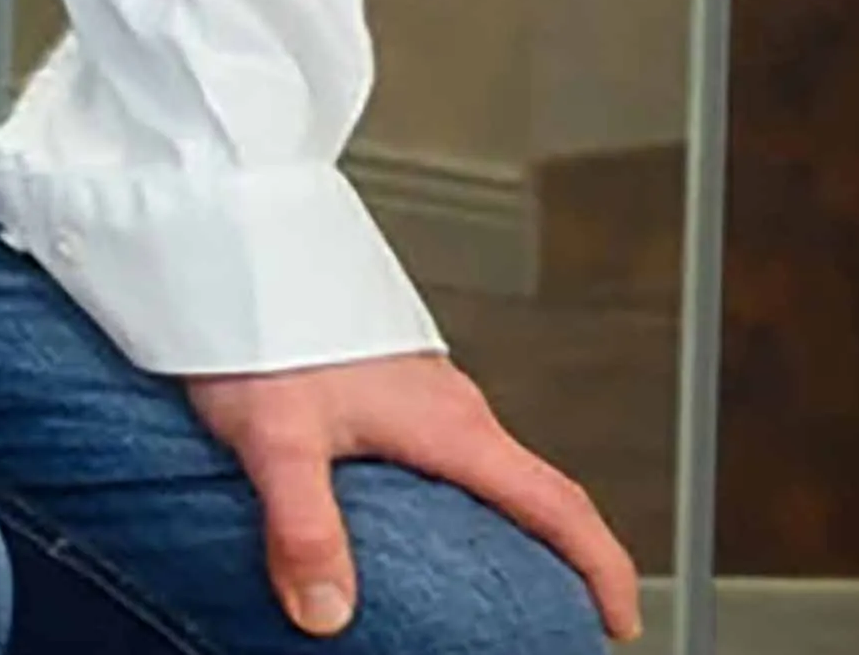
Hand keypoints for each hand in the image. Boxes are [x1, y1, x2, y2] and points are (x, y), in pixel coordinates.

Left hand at [175, 354, 643, 643]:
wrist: (235, 242)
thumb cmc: (258, 320)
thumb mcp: (275, 436)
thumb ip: (303, 525)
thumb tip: (327, 610)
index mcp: (452, 425)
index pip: (558, 505)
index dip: (602, 567)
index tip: (622, 619)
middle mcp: (452, 410)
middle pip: (537, 495)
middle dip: (566, 560)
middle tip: (567, 618)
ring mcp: (425, 398)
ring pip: (492, 474)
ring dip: (513, 530)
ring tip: (499, 587)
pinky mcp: (392, 390)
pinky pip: (451, 458)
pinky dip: (465, 503)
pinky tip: (421, 527)